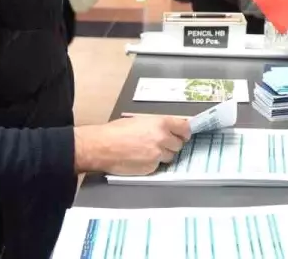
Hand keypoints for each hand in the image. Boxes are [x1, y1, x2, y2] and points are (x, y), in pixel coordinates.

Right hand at [74, 114, 190, 175]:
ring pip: (170, 156)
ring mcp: (157, 154)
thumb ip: (158, 124)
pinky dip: (153, 164)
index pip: (185, 128)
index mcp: (161, 123)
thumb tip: (170, 128)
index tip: (183, 134)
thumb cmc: (116, 131)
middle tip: (162, 143)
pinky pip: (159, 166)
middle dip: (172, 144)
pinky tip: (142, 159)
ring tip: (149, 151)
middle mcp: (162, 138)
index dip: (184, 132)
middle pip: (179, 144)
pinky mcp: (151, 167)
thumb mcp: (140, 120)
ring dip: (164, 155)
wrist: (102, 147)